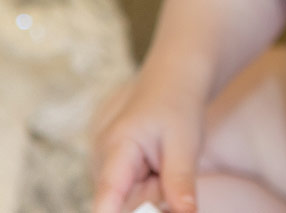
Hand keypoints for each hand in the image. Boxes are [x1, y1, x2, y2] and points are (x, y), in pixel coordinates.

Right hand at [91, 79, 203, 212]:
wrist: (171, 85)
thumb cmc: (177, 109)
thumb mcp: (185, 143)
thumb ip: (180, 182)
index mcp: (116, 146)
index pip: (108, 193)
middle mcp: (99, 159)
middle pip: (122, 205)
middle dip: (151, 204)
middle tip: (171, 175)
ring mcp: (101, 166)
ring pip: (127, 203)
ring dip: (151, 196)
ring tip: (165, 167)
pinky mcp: (109, 173)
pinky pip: (128, 196)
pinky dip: (148, 192)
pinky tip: (157, 172)